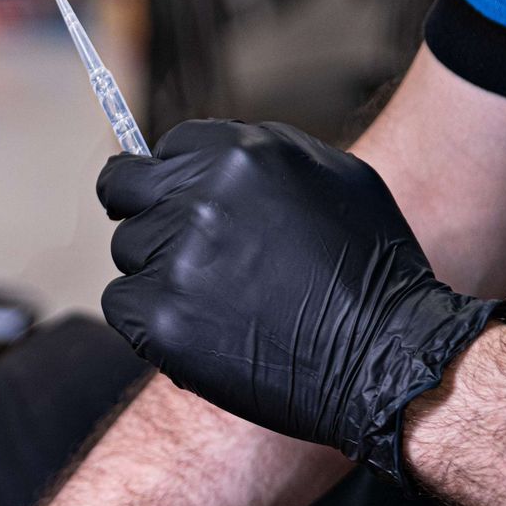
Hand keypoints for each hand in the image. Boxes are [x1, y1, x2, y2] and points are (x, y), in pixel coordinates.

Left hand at [97, 119, 504, 486]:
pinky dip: (149, 320)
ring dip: (155, 272)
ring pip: (128, 252)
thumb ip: (259, 162)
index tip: (175, 197)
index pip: (165, 148)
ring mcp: (176, 261)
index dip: (170, 176)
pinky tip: (199, 330)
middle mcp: (202, 200)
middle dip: (146, 214)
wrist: (383, 356)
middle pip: (127, 192)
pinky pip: (122, 306)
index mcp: (243, 156)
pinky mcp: (159, 319)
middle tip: (169, 246)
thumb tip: (203, 161)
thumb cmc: (370, 272)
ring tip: (217, 300)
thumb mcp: (333, 180)